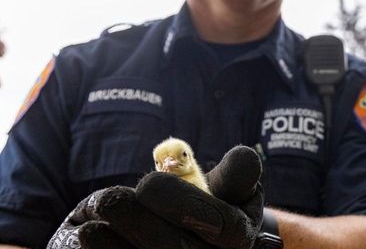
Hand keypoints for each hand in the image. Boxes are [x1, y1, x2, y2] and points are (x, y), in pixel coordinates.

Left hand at [47, 145, 263, 248]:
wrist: (196, 232)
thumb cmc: (216, 203)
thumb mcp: (230, 185)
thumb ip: (236, 172)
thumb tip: (244, 155)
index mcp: (239, 235)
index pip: (222, 224)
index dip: (185, 206)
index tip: (149, 184)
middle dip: (142, 223)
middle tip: (112, 197)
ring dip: (119, 241)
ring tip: (95, 214)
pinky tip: (90, 232)